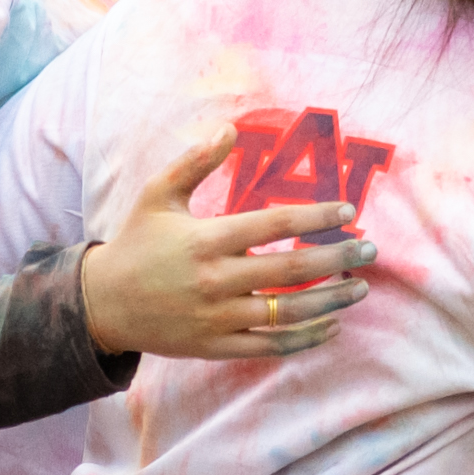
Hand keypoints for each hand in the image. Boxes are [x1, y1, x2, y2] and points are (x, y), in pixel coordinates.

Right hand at [80, 127, 373, 359]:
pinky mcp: (217, 347)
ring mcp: (218, 318)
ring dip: (332, 302)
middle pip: (291, 271)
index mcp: (206, 240)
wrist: (103, 303)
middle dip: (338, 260)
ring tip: (360, 289)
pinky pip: (271, 346)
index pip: (273, 225)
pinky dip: (305, 339)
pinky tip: (331, 326)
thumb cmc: (135, 242)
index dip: (316, 218)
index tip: (348, 211)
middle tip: (371, 251)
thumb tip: (230, 127)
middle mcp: (216, 281)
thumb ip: (195, 161)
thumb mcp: (158, 194)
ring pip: (289, 314)